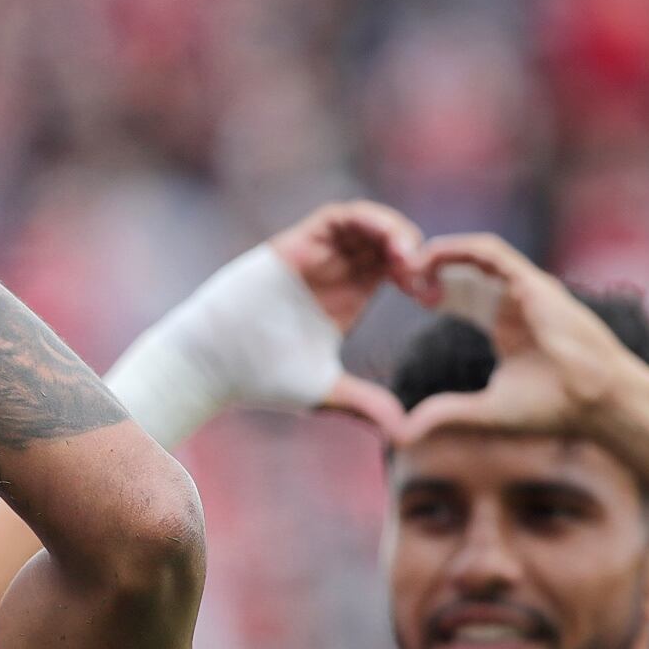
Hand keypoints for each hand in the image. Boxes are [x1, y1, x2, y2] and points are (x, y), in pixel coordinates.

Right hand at [268, 200, 422, 438]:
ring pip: (366, 224)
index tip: (434, 301)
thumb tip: (403, 431)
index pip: (393, 270)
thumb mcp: (325, 391)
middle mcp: (332, 272)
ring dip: (395, 231)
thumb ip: (364, 403)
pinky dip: (369, 220)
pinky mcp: (295, 244)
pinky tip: (389, 243)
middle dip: (414, 252)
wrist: (213, 364)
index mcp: (345, 300)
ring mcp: (314, 255)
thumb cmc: (259, 378)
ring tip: (411, 258)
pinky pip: (339, 217)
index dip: (420, 277)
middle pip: (385, 242)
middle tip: (426, 279)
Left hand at [393, 234, 648, 443]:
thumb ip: (444, 414)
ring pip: (474, 255)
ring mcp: (523, 289)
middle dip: (429, 270)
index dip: (433, 293)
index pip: (463, 298)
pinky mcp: (531, 282)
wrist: (596, 401)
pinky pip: (489, 252)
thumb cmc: (553, 409)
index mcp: (505, 325)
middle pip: (464, 272)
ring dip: (438, 254)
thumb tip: (402, 435)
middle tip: (396, 277)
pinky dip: (458, 249)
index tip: (404, 298)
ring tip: (405, 266)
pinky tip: (429, 257)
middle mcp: (513, 302)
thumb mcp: (485, 412)